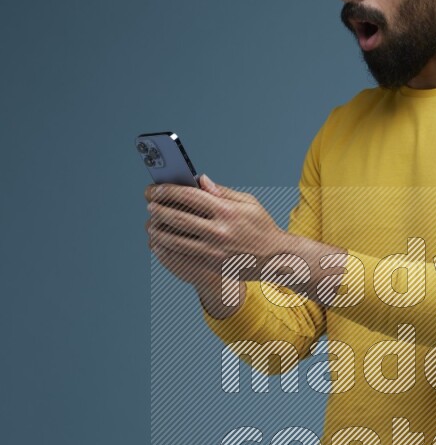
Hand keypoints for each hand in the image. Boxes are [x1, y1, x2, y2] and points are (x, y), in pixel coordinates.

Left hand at [145, 174, 285, 288]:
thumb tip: (199, 180)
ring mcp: (214, 250)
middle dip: (158, 209)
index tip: (156, 189)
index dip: (168, 191)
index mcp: (226, 210)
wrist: (276, 259)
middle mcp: (219, 230)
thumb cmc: (262, 227)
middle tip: (149, 204)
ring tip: (151, 225)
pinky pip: (182, 256)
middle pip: (178, 217)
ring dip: (158, 230)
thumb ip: (222, 191)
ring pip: (175, 240)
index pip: (189, 196)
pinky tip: (161, 243)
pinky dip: (167, 249)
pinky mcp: (211, 264)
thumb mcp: (248, 203)